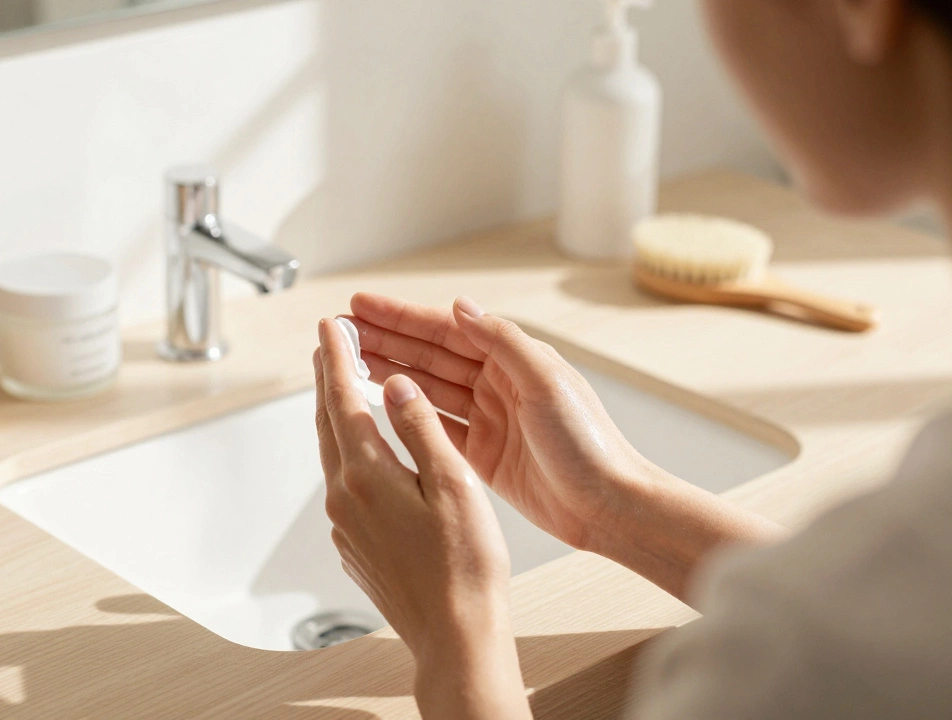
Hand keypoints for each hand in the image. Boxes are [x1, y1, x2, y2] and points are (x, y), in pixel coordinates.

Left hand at [315, 318, 529, 719]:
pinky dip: (345, 453)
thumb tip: (396, 384)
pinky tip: (360, 452)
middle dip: (329, 377)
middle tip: (329, 342)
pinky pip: (341, 484)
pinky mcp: (353, 545)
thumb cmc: (466, 568)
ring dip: (333, 413)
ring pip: (331, 453)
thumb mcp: (454, 485)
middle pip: (328, 421)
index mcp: (368, 474)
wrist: (455, 635)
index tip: (332, 325)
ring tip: (338, 386)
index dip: (339, 356)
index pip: (344, 398)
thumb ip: (420, 429)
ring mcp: (344, 523)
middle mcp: (344, 496)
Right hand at [346, 293, 657, 551]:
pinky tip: (379, 405)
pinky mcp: (483, 455)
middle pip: (429, 355)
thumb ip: (503, 342)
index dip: (401, 317)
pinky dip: (406, 415)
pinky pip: (434, 427)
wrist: (609, 506)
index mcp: (515, 359)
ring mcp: (489, 419)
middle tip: (341, 330)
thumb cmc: (589, 445)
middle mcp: (499, 384)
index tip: (362, 306)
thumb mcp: (547, 382)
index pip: (446, 330)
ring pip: (426, 388)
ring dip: (388, 372)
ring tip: (347, 362)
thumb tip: (462, 306)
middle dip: (384, 340)